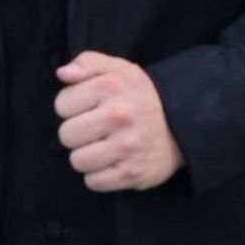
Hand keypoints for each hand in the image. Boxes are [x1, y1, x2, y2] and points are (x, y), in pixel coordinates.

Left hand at [54, 52, 183, 191]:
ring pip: (77, 161)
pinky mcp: (131, 173)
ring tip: (102, 147)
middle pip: (67, 135)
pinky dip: (99, 175)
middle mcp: (118, 116)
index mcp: (111, 87)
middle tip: (95, 130)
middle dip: (77, 133)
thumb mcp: (118, 69)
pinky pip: (93, 182)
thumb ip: (87, 63)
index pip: (62, 105)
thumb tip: (62, 73)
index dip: (71, 107)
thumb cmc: (141, 96)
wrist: (183, 124)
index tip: (88, 108)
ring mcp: (126, 147)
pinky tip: (111, 162)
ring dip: (86, 156)